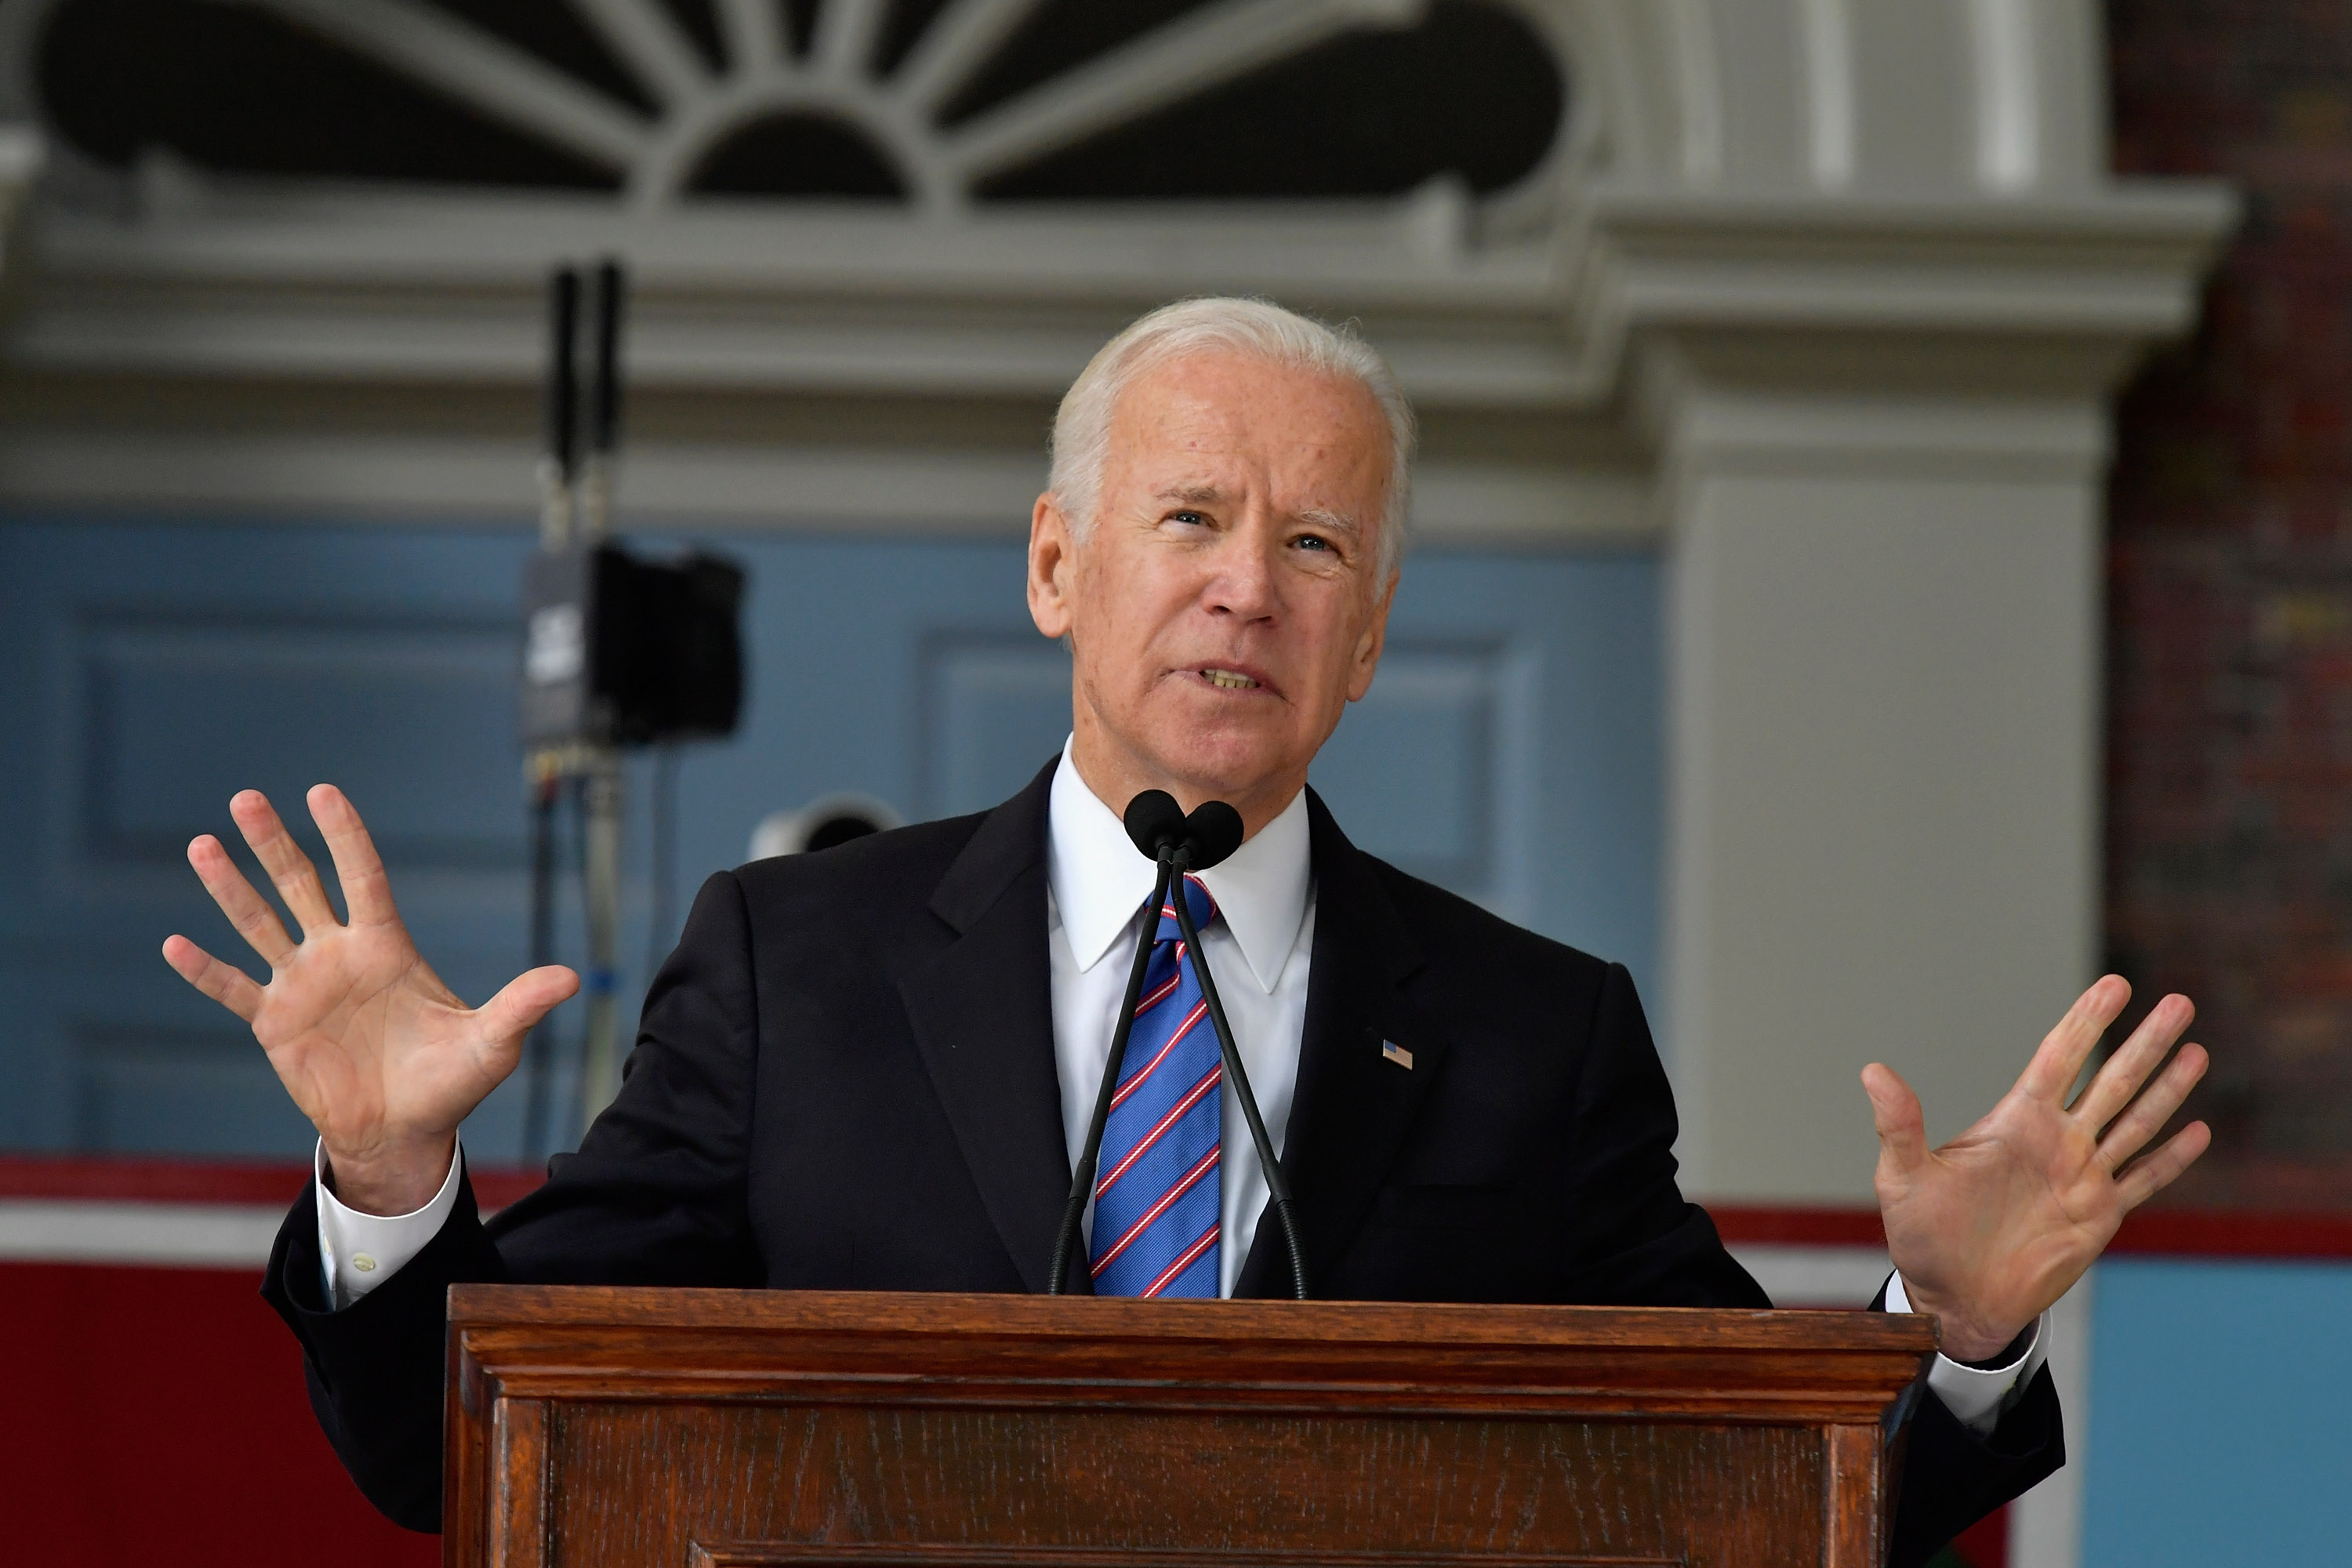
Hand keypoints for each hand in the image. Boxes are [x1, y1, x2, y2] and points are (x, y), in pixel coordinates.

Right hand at [161, 785, 576, 1214]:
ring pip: (260, 925)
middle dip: (274, 843)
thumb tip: (573, 979)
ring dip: (230, 888)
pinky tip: (174, 944)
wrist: (405, 1131)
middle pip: (301, 886)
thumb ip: (521, 1006)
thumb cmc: (451, 1082)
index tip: (322, 791)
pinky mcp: (276, 1025)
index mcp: (387, 947)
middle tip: (247, 798)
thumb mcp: (492, 1043)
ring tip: (202, 845)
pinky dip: (205, 970)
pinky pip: (234, 990)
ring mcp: (303, 986)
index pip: (363, 876)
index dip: (344, 835)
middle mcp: (339, 955)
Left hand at [1864, 976, 2209, 1359]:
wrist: (1952, 1300)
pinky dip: (2171, 1158)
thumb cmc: (1922, 1237)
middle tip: (2178, 1002)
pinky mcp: (2099, 1216)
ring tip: (2196, 1051)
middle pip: (2111, 1080)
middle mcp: (2055, 1140)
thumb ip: (1898, 1124)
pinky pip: (2143, 1180)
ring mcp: (2081, 1176)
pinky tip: (2197, 1130)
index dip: (2086, 1021)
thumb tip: (1872, 1070)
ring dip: (2168, 1088)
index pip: (2059, 1057)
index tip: (2116, 985)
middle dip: (2144, 1042)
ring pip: (2136, 1121)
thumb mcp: (1903, 1178)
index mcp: (2015, 1121)